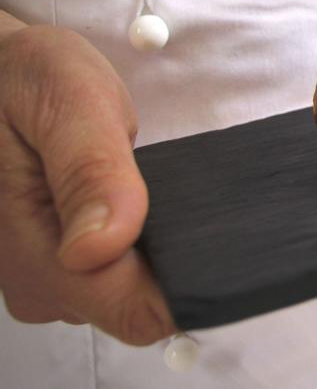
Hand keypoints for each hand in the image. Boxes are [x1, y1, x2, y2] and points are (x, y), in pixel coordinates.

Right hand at [0, 24, 174, 344]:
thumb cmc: (25, 79)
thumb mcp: (69, 102)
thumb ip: (91, 172)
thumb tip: (100, 245)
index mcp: (37, 249)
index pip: (134, 312)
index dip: (185, 290)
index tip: (217, 246)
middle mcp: (34, 282)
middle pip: (136, 306)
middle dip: (168, 258)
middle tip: (164, 189)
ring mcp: (41, 279)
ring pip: (126, 292)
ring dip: (149, 246)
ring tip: (143, 187)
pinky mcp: (50, 266)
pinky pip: (112, 274)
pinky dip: (134, 241)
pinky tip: (131, 201)